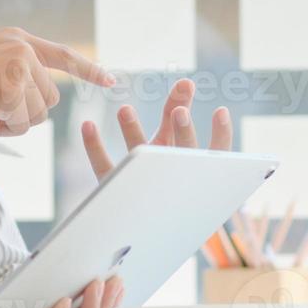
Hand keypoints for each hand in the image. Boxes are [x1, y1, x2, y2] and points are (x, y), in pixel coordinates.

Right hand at [0, 28, 113, 136]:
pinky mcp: (11, 85)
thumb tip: (38, 108)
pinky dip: (3, 130)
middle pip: (51, 97)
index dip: (88, 70)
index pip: (61, 54)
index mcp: (14, 38)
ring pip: (39, 113)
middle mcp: (20, 46)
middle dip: (25, 114)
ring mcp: (17, 64)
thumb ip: (13, 78)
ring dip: (13, 123)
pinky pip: (23, 124)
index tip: (111, 81)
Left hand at [81, 77, 231, 178]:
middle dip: (182, 134)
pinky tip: (87, 125)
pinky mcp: (114, 188)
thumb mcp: (172, 142)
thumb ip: (178, 110)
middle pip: (180, 156)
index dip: (221, 135)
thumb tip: (185, 81)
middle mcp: (171, 178)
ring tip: (124, 109)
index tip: (221, 111)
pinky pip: (102, 167)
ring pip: (140, 158)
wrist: (142, 225)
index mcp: (194, 171)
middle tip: (179, 113)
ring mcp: (142, 183)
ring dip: (132, 132)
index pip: (215, 155)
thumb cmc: (162, 173)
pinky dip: (93, 147)